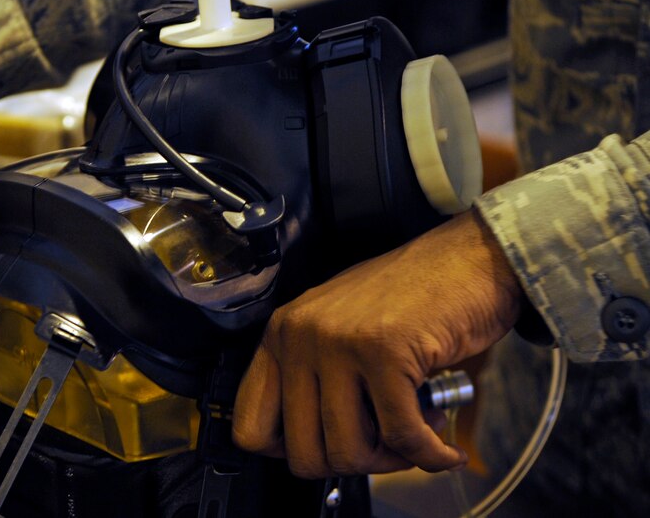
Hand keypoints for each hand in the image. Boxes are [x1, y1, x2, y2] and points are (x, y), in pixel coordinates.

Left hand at [232, 209, 521, 476]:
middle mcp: (301, 336)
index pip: (250, 426)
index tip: (329, 448)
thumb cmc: (413, 294)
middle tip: (386, 447)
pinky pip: (400, 436)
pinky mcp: (384, 352)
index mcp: (282, 333)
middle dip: (352, 464)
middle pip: (303, 453)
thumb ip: (315, 378)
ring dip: (391, 460)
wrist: (471, 256)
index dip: (292, 452)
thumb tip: (307, 444)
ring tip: (418, 432)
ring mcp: (339, 342)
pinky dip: (429, 455)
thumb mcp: (342, 329)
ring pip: (349, 451)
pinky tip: (444, 449)